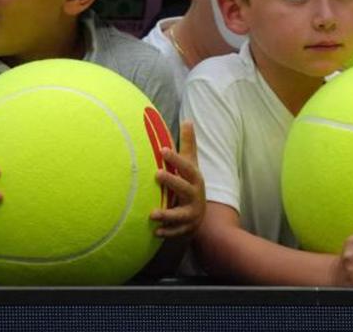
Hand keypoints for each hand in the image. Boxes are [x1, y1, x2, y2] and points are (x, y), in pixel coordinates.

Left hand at [150, 121, 205, 238]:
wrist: (200, 216)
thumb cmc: (190, 184)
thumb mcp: (191, 165)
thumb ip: (188, 145)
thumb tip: (187, 120)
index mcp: (195, 179)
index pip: (187, 167)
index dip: (176, 159)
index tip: (162, 150)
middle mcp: (195, 196)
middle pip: (185, 189)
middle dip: (172, 182)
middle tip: (156, 174)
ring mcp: (191, 213)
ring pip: (180, 214)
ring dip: (167, 214)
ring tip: (152, 213)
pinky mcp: (185, 228)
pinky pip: (176, 231)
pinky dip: (166, 232)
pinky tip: (154, 232)